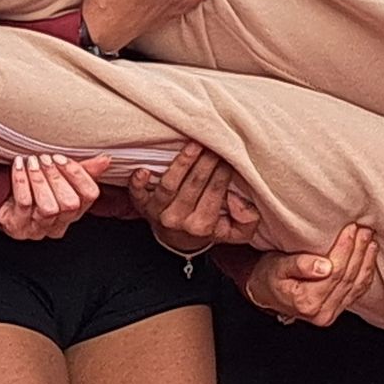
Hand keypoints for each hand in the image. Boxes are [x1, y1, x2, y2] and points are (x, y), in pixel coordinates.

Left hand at [0, 153, 112, 240]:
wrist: (3, 204)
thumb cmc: (35, 191)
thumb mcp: (60, 180)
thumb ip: (84, 170)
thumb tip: (106, 159)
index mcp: (75, 212)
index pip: (89, 195)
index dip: (78, 175)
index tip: (62, 158)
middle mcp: (59, 224)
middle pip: (69, 204)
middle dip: (57, 177)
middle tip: (44, 159)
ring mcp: (38, 229)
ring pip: (48, 207)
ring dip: (40, 180)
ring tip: (31, 162)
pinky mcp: (18, 227)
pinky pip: (24, 204)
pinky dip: (22, 182)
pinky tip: (19, 166)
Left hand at [127, 143, 259, 246]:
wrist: (178, 240)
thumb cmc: (208, 228)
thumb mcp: (235, 232)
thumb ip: (247, 220)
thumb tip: (237, 200)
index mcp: (202, 226)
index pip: (215, 192)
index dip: (223, 172)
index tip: (229, 155)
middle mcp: (178, 220)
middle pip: (194, 185)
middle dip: (207, 161)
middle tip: (215, 142)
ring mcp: (158, 212)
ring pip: (169, 184)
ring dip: (182, 162)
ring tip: (195, 144)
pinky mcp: (141, 206)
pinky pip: (136, 194)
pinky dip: (138, 182)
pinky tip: (144, 169)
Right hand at [244, 224, 378, 327]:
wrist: (265, 292)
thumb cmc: (269, 276)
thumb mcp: (278, 266)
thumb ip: (299, 265)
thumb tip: (324, 267)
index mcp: (306, 302)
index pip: (335, 273)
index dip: (345, 249)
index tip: (351, 229)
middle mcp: (321, 313)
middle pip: (347, 278)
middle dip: (359, 251)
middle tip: (365, 230)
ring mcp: (330, 314)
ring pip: (356, 285)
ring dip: (366, 261)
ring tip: (370, 240)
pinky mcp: (336, 310)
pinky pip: (357, 292)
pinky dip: (366, 274)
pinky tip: (369, 258)